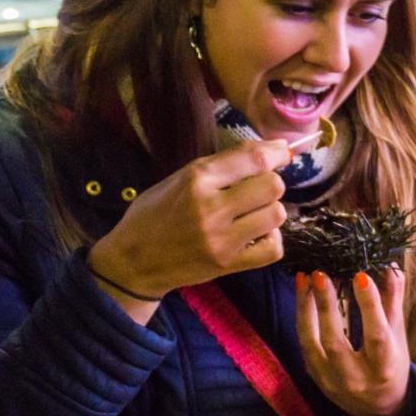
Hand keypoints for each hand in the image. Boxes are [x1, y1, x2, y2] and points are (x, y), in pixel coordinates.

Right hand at [87, 139, 291, 302]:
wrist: (132, 261)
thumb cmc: (154, 214)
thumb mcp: (179, 178)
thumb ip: (220, 166)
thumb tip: (268, 151)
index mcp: (196, 179)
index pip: (253, 159)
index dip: (276, 153)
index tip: (282, 153)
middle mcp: (211, 207)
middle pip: (272, 186)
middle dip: (271, 183)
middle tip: (258, 189)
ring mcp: (221, 239)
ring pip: (276, 215)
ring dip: (270, 211)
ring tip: (253, 213)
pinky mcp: (228, 264)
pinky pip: (273, 248)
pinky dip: (270, 239)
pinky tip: (255, 235)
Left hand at [296, 267, 409, 415]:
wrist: (377, 410)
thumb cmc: (392, 367)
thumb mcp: (398, 339)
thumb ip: (393, 304)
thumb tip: (391, 269)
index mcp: (383, 369)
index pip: (376, 336)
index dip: (369, 305)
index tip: (361, 276)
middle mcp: (355, 378)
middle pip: (335, 340)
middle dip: (326, 305)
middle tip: (320, 274)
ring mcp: (329, 379)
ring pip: (310, 341)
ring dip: (305, 307)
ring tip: (305, 277)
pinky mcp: (314, 375)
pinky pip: (304, 343)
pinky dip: (302, 316)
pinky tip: (303, 293)